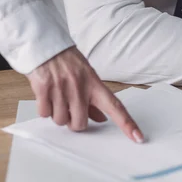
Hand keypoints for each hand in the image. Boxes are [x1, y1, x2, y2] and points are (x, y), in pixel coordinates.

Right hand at [27, 46, 143, 142]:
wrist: (47, 44)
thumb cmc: (68, 61)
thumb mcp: (86, 76)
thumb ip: (93, 99)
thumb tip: (102, 119)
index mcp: (94, 83)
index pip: (114, 106)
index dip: (126, 123)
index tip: (138, 137)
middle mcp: (79, 86)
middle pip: (80, 123)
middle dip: (73, 121)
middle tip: (69, 107)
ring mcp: (61, 88)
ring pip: (60, 120)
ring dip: (58, 114)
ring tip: (57, 97)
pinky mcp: (44, 88)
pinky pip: (45, 113)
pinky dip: (45, 109)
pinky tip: (47, 94)